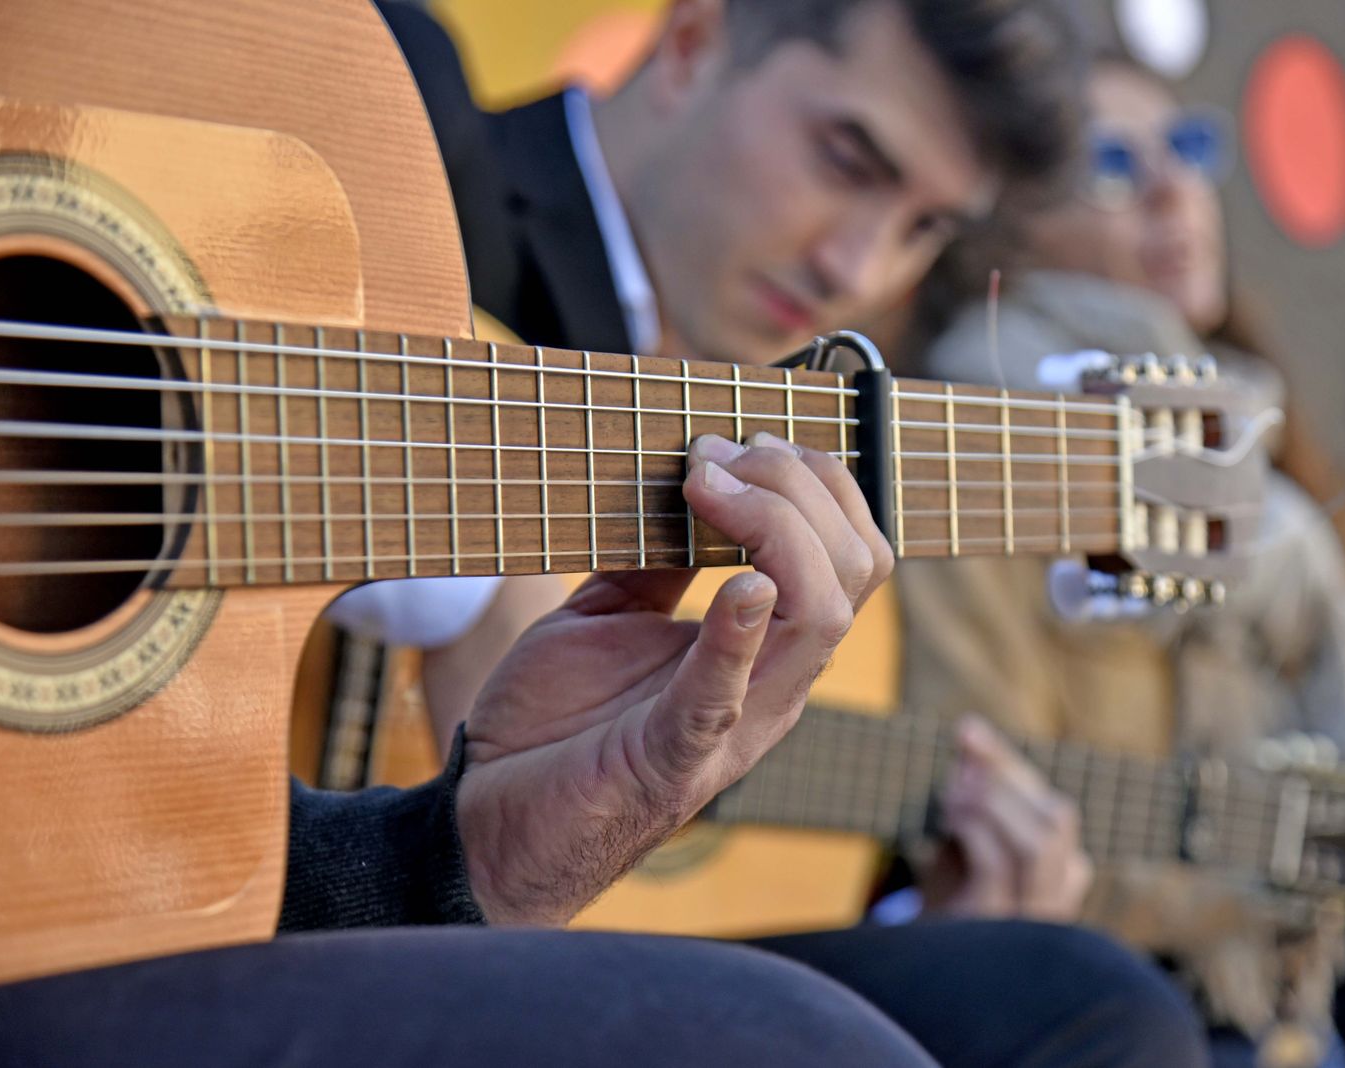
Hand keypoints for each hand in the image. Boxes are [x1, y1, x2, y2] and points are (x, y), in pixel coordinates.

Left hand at [454, 432, 892, 924]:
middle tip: (714, 456)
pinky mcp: (673, 759)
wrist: (488, 822)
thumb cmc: (556, 722)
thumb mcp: (611, 614)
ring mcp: (734, 725)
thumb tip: (684, 475)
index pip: (852, 552)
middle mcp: (774, 685)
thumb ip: (658, 559)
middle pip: (855, 569)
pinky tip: (738, 586)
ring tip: (707, 488)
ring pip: (820, 617)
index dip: (814, 481)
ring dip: (775, 530)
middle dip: (799, 486)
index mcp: (768, 649)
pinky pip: (726, 695)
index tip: (733, 442)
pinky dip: (738, 635)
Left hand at [921, 715, 1092, 921]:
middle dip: (1005, 780)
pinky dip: (974, 829)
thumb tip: (969, 728)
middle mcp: (1062, 889)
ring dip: (993, 805)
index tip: (967, 730)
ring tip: (951, 795)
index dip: (1008, 762)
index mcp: (1064, 862)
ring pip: (1041, 842)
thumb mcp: (969, 826)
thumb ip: (975, 780)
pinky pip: (1000, 865)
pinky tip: (950, 820)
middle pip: (1057, 817)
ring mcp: (1038, 912)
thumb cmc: (954, 881)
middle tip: (957, 769)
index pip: (1052, 805)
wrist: (930, 947)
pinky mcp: (1003, 923)